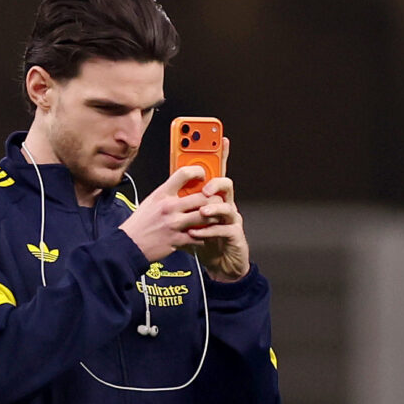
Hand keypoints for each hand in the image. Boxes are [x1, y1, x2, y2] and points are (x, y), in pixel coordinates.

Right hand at [120, 165, 211, 261]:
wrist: (128, 245)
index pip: (184, 174)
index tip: (203, 176)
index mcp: (161, 194)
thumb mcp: (150, 201)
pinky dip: (206, 236)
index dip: (198, 171)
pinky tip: (206, 234)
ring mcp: (174, 224)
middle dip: (214, 199)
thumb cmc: (139, 224)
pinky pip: (200, 236)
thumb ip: (167, 194)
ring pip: (205, 216)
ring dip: (214, 217)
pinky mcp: (177, 240)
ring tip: (216, 217)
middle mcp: (169, 207)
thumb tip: (182, 188)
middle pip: (202, 197)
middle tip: (217, 201)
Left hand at [187, 138, 249, 282]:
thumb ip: (184, 203)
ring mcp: (231, 220)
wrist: (220, 265)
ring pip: (227, 206)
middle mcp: (225, 204)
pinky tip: (196, 233)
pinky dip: (210, 231)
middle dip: (215, 182)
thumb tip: (168, 189)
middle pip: (225, 184)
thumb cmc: (205, 240)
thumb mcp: (190, 219)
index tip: (221, 139)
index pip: (217, 171)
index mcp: (213, 197)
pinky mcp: (234, 236)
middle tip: (203, 187)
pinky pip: (224, 229)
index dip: (220, 154)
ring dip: (212, 208)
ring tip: (200, 213)